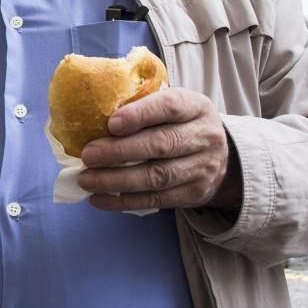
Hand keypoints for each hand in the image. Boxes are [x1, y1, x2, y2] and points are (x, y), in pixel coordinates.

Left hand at [77, 88, 241, 211]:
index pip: (169, 106)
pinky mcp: (195, 194)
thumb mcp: (172, 106)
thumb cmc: (180, 123)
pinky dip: (124, 201)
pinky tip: (99, 198)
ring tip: (87, 180)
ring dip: (117, 180)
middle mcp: (204, 136)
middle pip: (161, 145)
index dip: (140, 114)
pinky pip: (156, 200)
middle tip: (88, 155)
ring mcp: (202, 168)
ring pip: (157, 177)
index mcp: (195, 107)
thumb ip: (141, 106)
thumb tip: (91, 116)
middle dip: (120, 151)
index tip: (111, 123)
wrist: (221, 155)